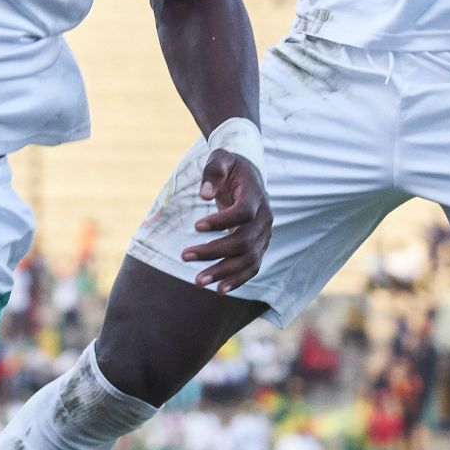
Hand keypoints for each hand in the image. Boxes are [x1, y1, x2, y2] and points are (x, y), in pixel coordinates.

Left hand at [181, 147, 272, 292]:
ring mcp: (264, 235)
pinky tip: (218, 290)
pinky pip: (252, 267)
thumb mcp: (221, 158)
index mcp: (256, 196)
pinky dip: (237, 280)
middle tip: (185, 256)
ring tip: (198, 281)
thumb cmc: (231, 167)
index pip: (243, 213)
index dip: (221, 221)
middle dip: (214, 251)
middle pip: (244, 241)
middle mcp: (264, 218)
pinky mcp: (259, 246)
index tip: (195, 226)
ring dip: (224, 272)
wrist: (248, 176)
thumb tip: (204, 194)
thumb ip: (213, 171)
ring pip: (249, 259)